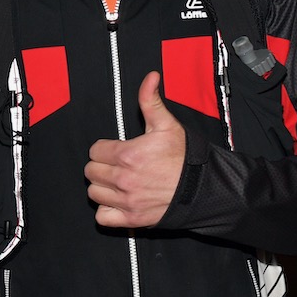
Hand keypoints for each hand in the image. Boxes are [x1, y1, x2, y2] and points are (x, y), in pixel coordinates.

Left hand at [85, 71, 184, 228]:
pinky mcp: (132, 219)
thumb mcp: (168, 125)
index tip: (116, 151)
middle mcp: (123, 179)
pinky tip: (117, 201)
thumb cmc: (185, 157)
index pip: (94, 151)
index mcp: (127, 155)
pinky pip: (102, 217)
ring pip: (94, 193)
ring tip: (117, 182)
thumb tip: (150, 76)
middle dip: (101, 167)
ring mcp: (127, 201)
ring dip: (102, 187)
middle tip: (117, 166)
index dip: (104, 149)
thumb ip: (151, 101)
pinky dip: (107, 211)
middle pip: (91, 172)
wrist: (204, 188)